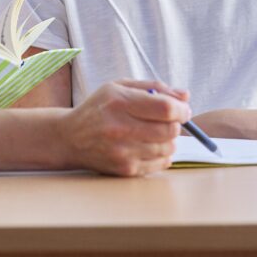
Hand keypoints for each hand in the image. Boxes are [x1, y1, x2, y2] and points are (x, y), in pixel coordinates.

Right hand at [60, 79, 190, 176]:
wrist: (70, 138)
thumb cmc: (99, 108)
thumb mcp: (120, 86)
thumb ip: (154, 87)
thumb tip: (185, 95)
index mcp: (120, 102)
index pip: (166, 109)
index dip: (181, 109)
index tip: (182, 109)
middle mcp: (120, 128)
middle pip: (170, 130)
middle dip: (176, 124)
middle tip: (168, 120)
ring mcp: (123, 151)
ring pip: (168, 148)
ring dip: (168, 139)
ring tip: (154, 132)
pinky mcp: (125, 169)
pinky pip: (161, 163)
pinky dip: (162, 155)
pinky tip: (148, 145)